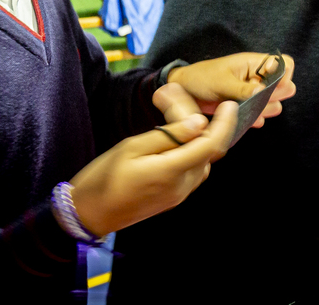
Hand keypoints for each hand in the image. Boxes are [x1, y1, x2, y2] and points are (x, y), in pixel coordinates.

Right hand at [69, 102, 237, 235]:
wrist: (90, 214)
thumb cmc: (104, 177)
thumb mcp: (131, 147)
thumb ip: (168, 135)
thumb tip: (198, 123)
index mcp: (171, 171)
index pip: (210, 145)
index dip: (224, 123)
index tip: (229, 105)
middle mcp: (181, 186)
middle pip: (208, 153)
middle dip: (209, 128)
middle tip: (193, 106)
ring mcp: (178, 195)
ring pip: (202, 163)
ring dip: (201, 142)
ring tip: (184, 122)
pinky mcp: (172, 199)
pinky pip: (192, 173)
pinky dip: (193, 155)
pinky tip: (179, 143)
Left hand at [163, 52, 296, 127]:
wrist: (184, 91)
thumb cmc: (201, 78)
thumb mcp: (221, 82)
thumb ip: (244, 88)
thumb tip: (264, 91)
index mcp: (253, 64)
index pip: (284, 63)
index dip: (284, 76)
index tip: (272, 88)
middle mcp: (257, 77)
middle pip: (284, 86)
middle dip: (275, 97)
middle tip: (260, 101)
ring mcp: (252, 92)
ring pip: (274, 103)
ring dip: (266, 110)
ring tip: (251, 111)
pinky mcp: (246, 106)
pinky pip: (260, 113)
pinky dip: (256, 118)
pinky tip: (247, 119)